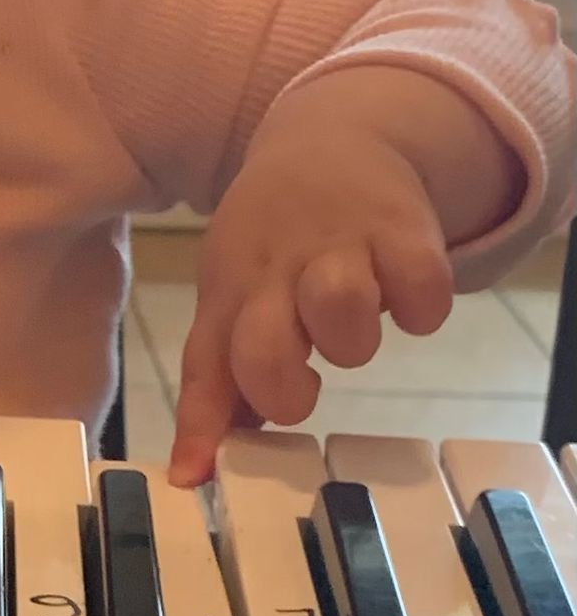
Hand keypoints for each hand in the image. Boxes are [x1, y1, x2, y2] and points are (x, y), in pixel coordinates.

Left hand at [168, 125, 452, 483]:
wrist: (328, 140)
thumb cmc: (273, 243)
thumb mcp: (234, 299)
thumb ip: (222, 385)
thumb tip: (195, 472)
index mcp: (230, 293)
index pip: (206, 364)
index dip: (200, 424)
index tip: (194, 475)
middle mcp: (277, 270)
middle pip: (264, 346)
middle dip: (285, 389)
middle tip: (306, 380)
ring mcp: (340, 245)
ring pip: (340, 308)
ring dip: (352, 343)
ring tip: (352, 329)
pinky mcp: (403, 228)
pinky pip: (420, 286)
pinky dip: (422, 309)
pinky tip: (409, 303)